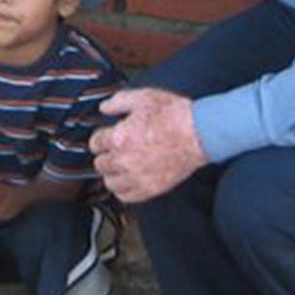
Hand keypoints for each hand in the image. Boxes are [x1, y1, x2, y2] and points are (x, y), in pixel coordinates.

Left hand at [90, 87, 207, 203]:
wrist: (199, 132)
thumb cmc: (174, 115)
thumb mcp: (144, 97)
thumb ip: (119, 101)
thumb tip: (104, 107)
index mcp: (119, 138)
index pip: (95, 144)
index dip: (101, 138)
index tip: (106, 137)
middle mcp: (124, 161)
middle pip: (100, 164)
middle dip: (106, 155)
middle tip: (114, 150)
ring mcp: (137, 177)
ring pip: (110, 183)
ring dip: (112, 173)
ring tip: (120, 166)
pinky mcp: (151, 189)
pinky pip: (126, 197)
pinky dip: (124, 189)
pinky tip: (128, 180)